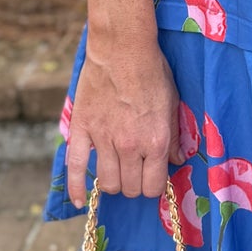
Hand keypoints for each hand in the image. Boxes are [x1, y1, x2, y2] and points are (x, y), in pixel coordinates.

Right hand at [65, 35, 178, 208]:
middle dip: (134, 184)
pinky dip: (77, 188)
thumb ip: (175, 136)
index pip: (152, 186)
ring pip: (107, 182)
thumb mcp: (173, 104)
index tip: (152, 177)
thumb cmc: (153, 73)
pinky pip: (75, 167)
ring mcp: (103, 139)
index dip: (153, 186)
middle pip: (130, 188)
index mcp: (155, 141)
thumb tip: (177, 160)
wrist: (122, 48)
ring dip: (113, 183)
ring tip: (117, 172)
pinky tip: (80, 201)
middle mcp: (130, 146)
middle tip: (136, 171)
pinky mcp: (81, 130)